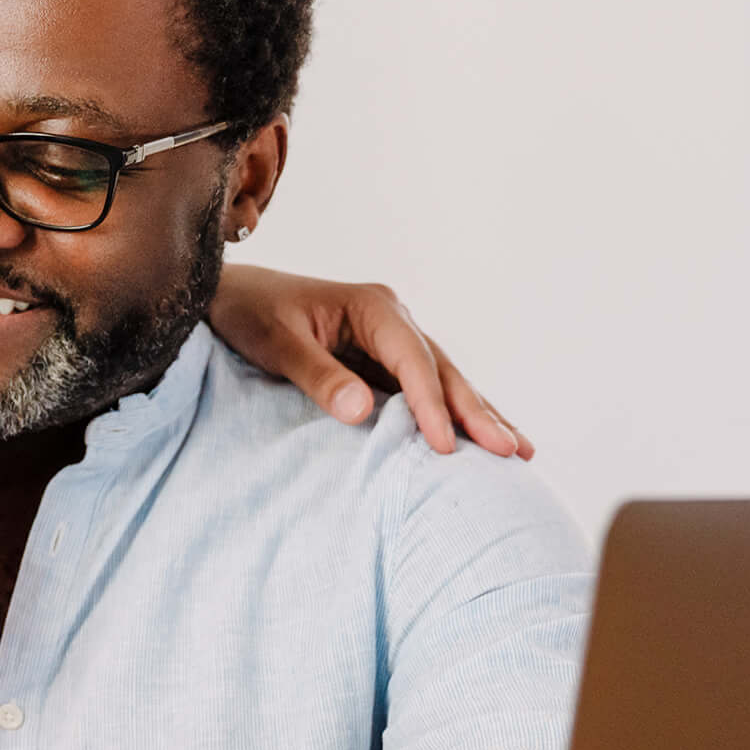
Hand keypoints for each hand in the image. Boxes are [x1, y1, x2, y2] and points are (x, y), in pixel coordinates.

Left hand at [208, 264, 530, 459]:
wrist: (229, 297)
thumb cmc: (248, 314)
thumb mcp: (276, 342)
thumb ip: (318, 375)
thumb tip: (362, 413)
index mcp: (373, 307)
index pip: (413, 361)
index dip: (431, 405)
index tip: (446, 447)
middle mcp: (392, 319)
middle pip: (443, 371)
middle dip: (477, 412)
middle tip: (511, 452)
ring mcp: (391, 341)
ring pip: (444, 381)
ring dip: (478, 415)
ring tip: (520, 451)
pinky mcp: (382, 363)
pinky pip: (424, 391)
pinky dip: (452, 415)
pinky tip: (481, 439)